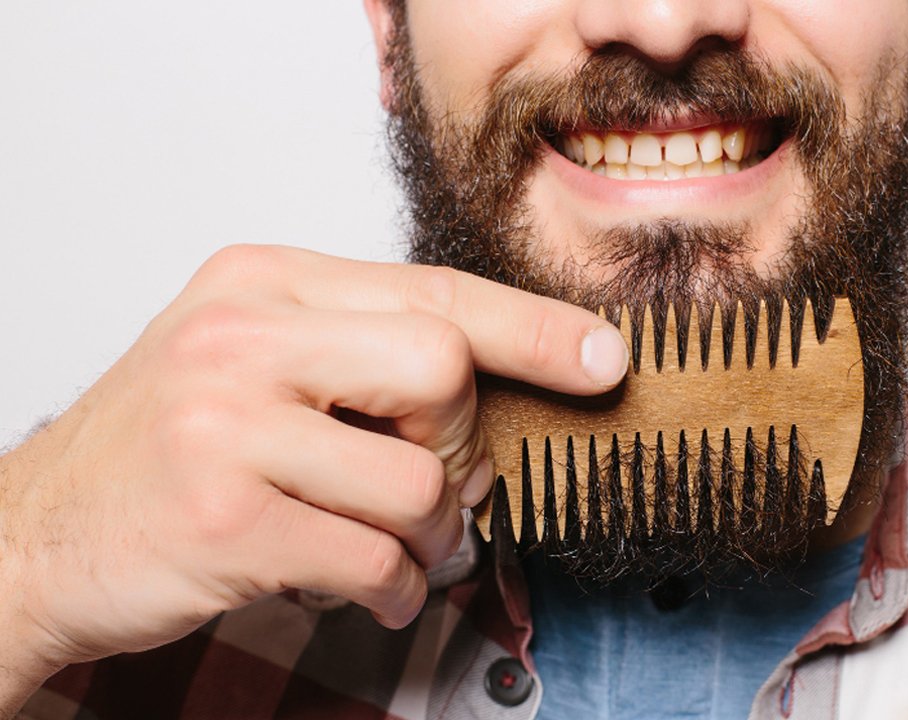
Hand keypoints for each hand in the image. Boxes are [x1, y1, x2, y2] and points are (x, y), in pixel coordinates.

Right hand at [0, 245, 627, 700]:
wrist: (34, 538)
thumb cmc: (166, 452)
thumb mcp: (254, 365)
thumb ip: (363, 358)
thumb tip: (505, 397)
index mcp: (263, 283)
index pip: (434, 291)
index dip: (533, 329)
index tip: (604, 358)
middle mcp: (241, 335)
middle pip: (443, 370)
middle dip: (457, 446)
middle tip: (421, 484)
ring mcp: (224, 425)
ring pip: (417, 480)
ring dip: (427, 536)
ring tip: (389, 549)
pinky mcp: (222, 519)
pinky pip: (375, 559)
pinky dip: (392, 590)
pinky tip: (365, 591)